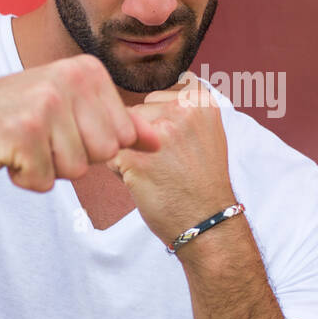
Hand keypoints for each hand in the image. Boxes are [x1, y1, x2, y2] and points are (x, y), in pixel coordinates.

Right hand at [0, 54, 160, 189]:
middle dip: (72, 159)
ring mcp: (45, 104)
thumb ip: (119, 125)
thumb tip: (159, 141)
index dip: (91, 144)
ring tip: (23, 144)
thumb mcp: (72, 110)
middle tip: (40, 139)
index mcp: (87, 71)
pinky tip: (7, 155)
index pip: (123, 136)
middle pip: (103, 155)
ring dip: (46, 169)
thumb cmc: (17, 116)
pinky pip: (44, 181)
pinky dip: (24, 178)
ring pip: (75, 170)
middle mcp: (68, 80)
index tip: (60, 127)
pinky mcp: (21, 133)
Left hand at [107, 74, 236, 245]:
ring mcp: (160, 132)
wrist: (208, 222)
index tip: (177, 145)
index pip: (155, 95)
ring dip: (128, 151)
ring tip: (157, 172)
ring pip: (119, 130)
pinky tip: (145, 182)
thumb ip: (178, 109)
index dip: (159, 123)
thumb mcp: (204, 132)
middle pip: (135, 110)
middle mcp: (182, 109)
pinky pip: (109, 153)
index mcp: (200, 100)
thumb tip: (135, 95)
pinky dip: (120, 170)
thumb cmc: (201, 182)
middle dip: (141, 136)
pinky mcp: (136, 156)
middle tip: (168, 163)